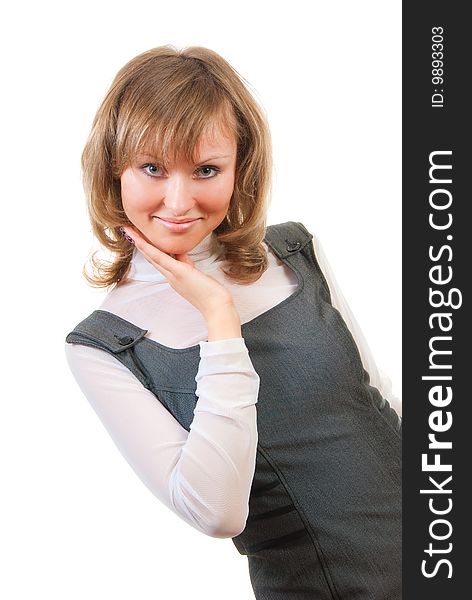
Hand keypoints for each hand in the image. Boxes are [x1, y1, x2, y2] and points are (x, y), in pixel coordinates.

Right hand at [121, 226, 235, 321]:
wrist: (216, 307)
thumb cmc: (210, 294)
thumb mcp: (196, 275)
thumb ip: (187, 264)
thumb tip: (182, 254)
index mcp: (174, 277)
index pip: (158, 260)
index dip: (147, 249)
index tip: (139, 237)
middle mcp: (170, 276)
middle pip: (151, 257)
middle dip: (139, 243)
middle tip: (127, 230)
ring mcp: (173, 275)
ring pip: (152, 257)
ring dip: (139, 243)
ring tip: (128, 231)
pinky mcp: (179, 272)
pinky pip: (161, 259)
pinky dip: (150, 249)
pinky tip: (140, 240)